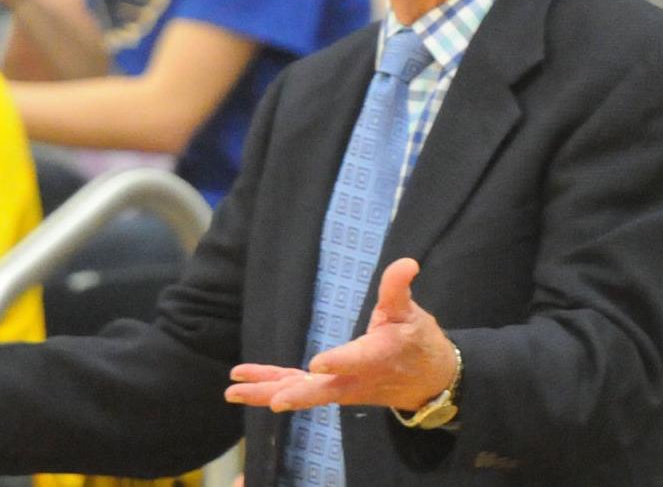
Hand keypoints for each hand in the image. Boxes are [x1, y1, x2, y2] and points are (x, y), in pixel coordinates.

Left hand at [225, 258, 456, 411]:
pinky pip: (298, 388)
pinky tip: (244, 385)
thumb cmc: (417, 341)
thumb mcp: (410, 312)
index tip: (317, 364)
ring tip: (233, 391)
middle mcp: (356, 379)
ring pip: (302, 393)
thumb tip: (406, 263)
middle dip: (296, 394)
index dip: (338, 362)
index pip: (356, 360)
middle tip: (272, 400)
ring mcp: (341, 388)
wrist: (429, 381)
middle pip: (323, 391)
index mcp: (377, 356)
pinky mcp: (330, 388)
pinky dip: (271, 386)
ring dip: (267, 393)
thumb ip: (398, 288)